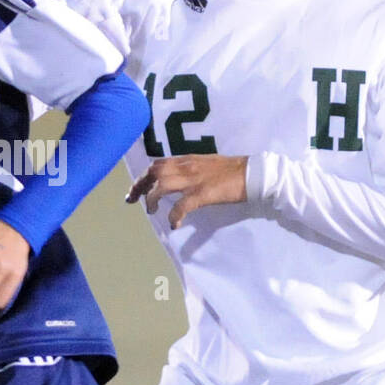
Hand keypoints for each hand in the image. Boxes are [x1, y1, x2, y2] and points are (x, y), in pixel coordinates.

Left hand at [125, 156, 247, 227]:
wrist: (252, 173)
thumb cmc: (232, 170)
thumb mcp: (206, 163)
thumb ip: (190, 168)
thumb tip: (178, 177)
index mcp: (187, 160)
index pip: (158, 164)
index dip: (144, 176)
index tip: (136, 189)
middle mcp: (187, 167)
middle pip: (154, 172)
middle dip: (140, 185)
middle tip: (132, 199)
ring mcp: (194, 180)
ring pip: (162, 186)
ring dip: (152, 199)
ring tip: (151, 211)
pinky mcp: (203, 193)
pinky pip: (181, 206)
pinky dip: (174, 216)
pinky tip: (174, 224)